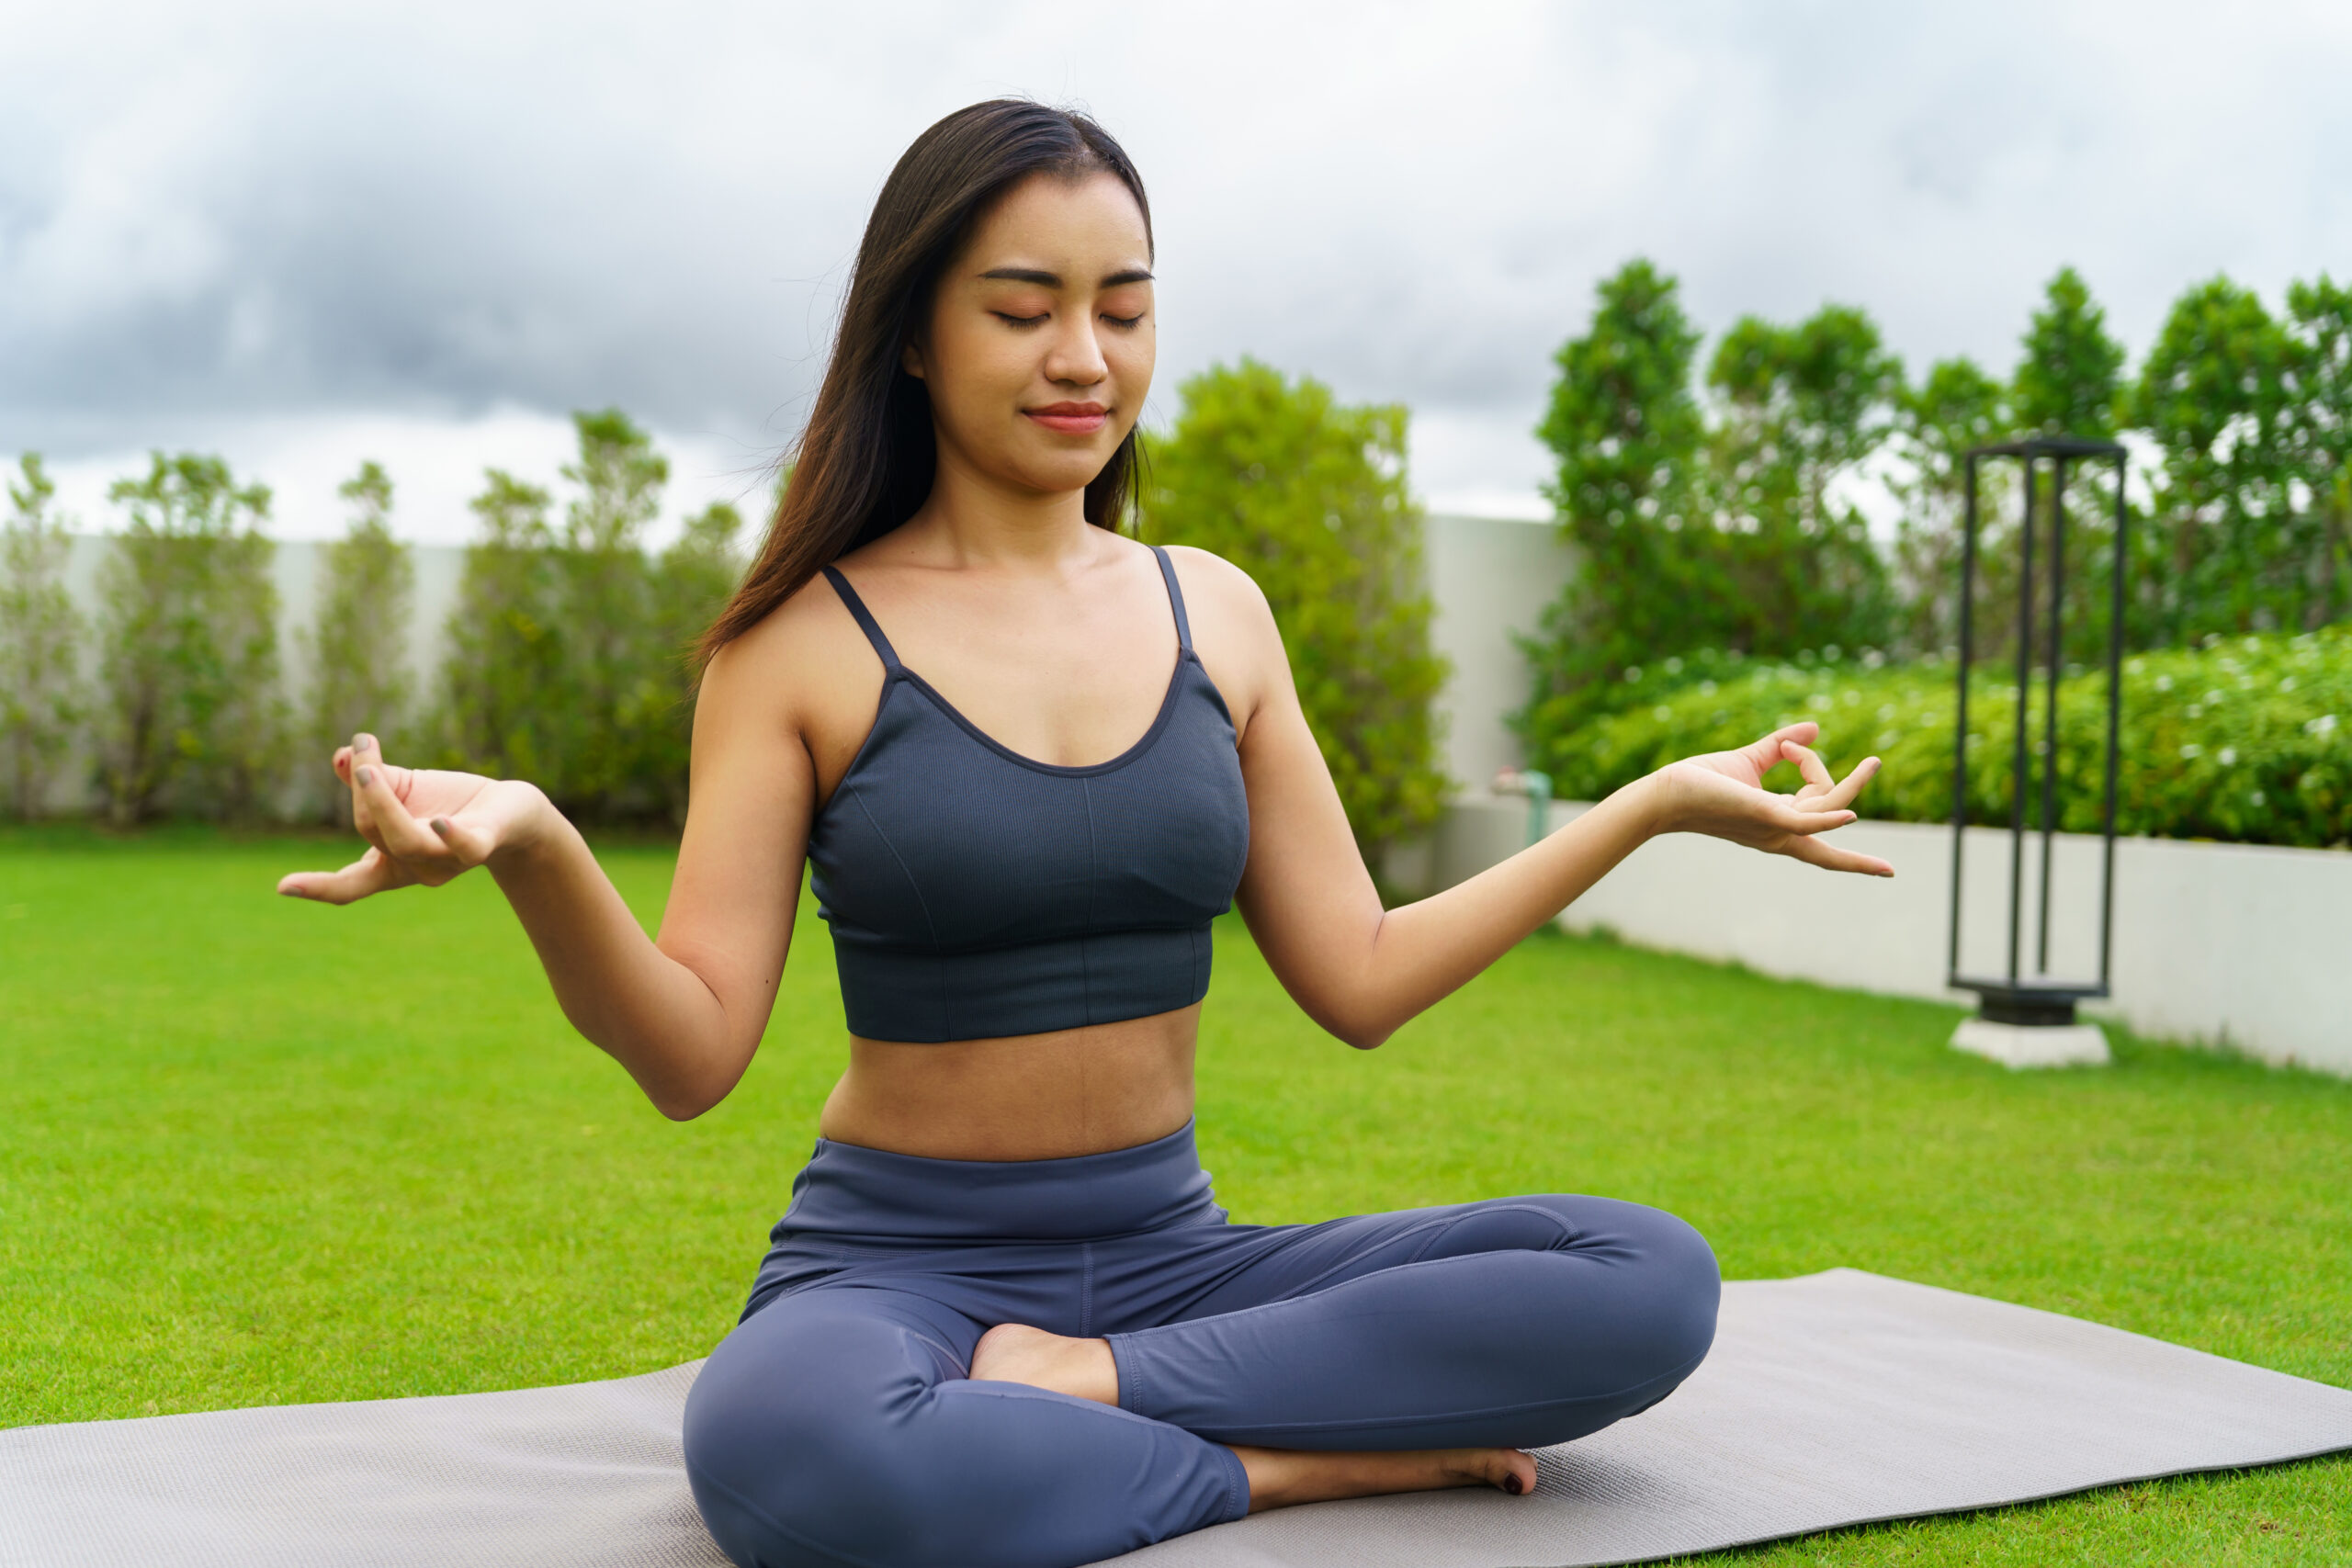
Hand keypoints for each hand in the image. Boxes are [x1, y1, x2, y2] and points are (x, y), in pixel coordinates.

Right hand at [276, 733, 549, 903]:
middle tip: (362, 749)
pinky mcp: (482, 845)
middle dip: (362, 789)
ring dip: (383, 805)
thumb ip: (369, 778)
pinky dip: (450, 836)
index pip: (351, 883)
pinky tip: (440, 822)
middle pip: (372, 832)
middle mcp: (417, 868)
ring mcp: (448, 862)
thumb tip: (343, 757)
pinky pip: (463, 847)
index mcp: (391, 861)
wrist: (512, 808)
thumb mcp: (402, 787)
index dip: (319, 887)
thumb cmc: (450, 802)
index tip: (283, 887)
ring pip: (405, 841)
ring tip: (369, 771)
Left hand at [1644, 721, 1893, 876]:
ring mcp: (1774, 826)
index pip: (1820, 799)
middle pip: (1833, 808)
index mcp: (1780, 822)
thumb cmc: (1702, 783)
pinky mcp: (1763, 815)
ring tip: (1873, 762)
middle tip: (1876, 760)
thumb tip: (1815, 727)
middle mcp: (1781, 831)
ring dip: (1852, 783)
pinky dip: (1828, 820)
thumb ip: (1781, 747)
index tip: (1788, 745)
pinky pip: (1804, 823)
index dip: (1812, 764)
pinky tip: (1849, 816)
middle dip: (1857, 788)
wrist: (1666, 793)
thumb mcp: (1750, 761)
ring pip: (1828, 807)